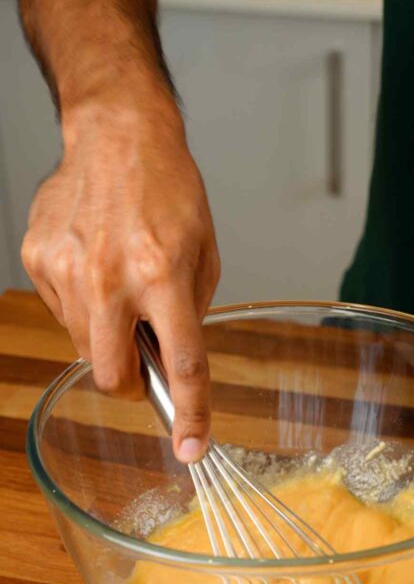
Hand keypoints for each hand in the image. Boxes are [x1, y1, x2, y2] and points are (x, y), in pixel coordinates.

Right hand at [21, 97, 219, 462]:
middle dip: (131, 385)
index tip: (191, 447)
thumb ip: (189, 311)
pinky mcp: (39, 259)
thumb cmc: (168, 190)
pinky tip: (94, 267)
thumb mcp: (204, 252)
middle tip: (143, 363)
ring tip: (120, 290)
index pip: (181, 363)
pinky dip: (82, 306)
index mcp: (162, 274)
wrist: (117, 136)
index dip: (190, 414)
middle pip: (113, 376)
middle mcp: (110, 277)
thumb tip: (171, 360)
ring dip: (107, 338)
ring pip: (85, 347)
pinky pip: (62, 312)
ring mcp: (67, 269)